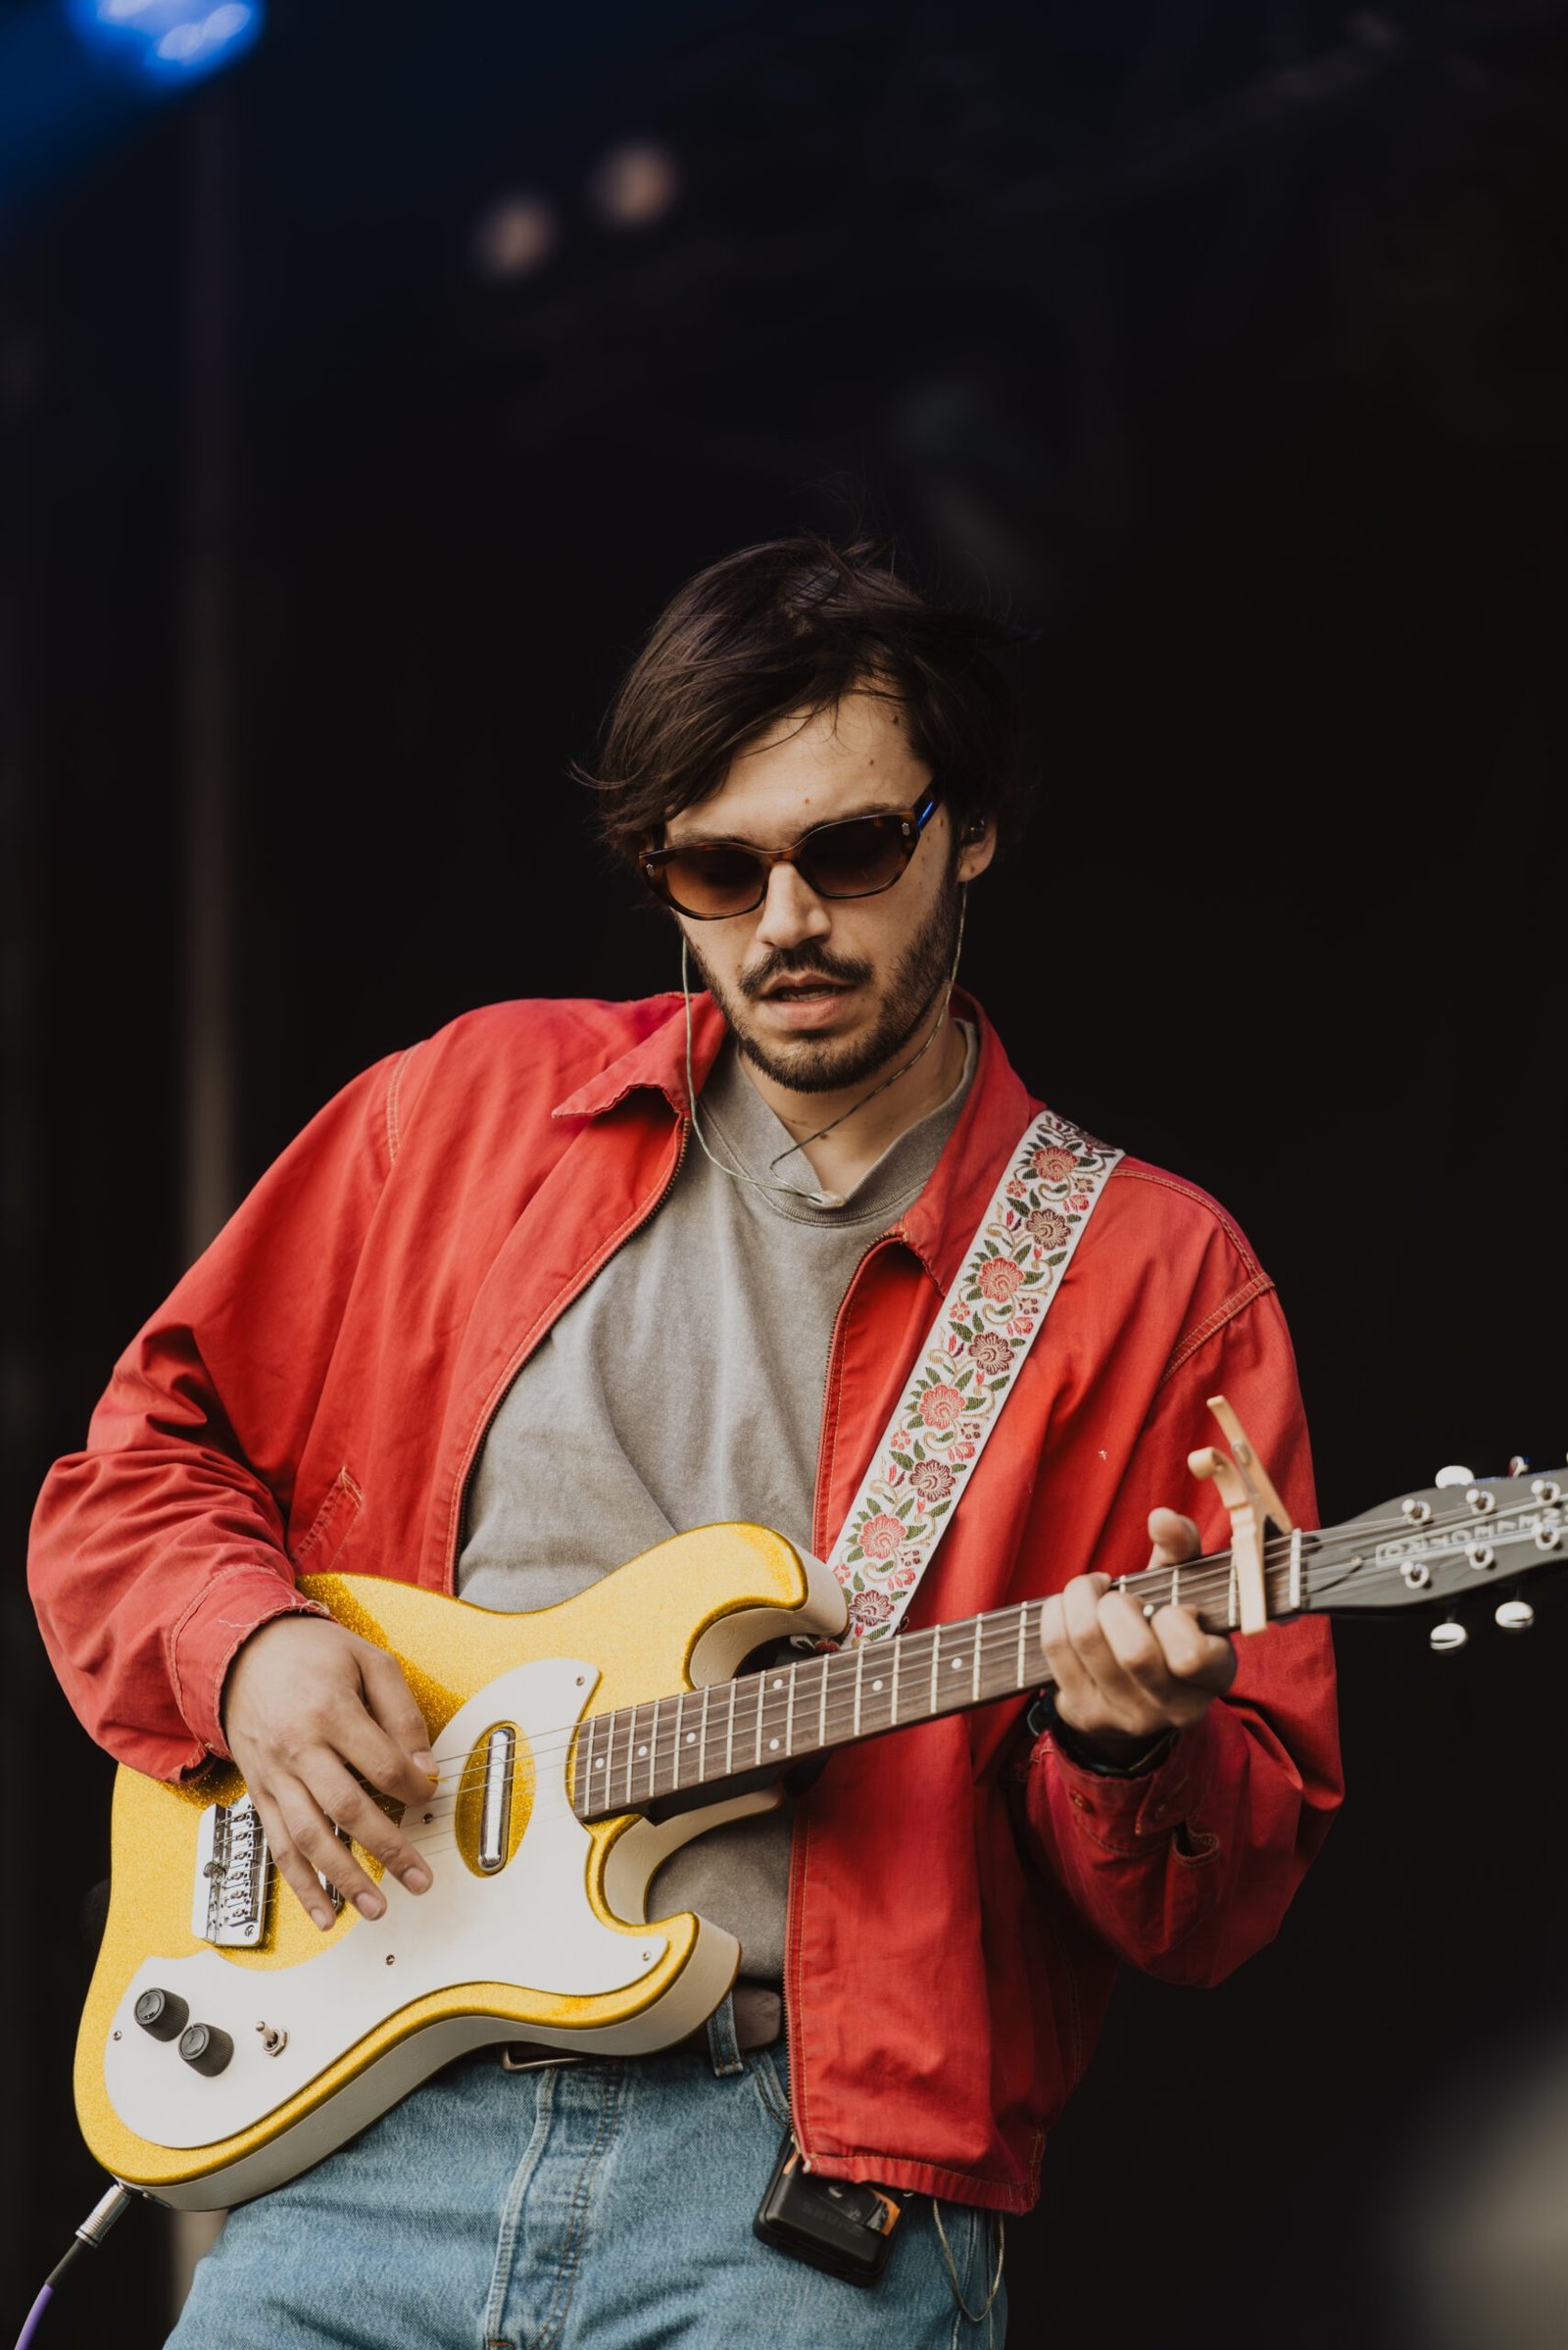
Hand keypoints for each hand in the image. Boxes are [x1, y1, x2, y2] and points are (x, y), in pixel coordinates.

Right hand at [221, 1615, 438, 1930]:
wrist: (244, 1652)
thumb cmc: (312, 1655)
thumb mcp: (369, 1661)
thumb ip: (402, 1713)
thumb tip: (424, 1769)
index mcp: (328, 1710)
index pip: (381, 1764)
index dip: (413, 1786)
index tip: (430, 1795)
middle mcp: (297, 1748)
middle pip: (347, 1809)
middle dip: (388, 1849)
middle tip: (419, 1879)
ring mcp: (274, 1775)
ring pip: (308, 1838)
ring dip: (344, 1879)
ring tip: (377, 1908)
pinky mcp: (259, 1794)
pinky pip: (278, 1846)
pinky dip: (300, 1884)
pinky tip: (324, 1912)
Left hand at [1038, 1508, 1235, 1766]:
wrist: (1138, 1687)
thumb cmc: (1166, 1622)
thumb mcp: (1184, 1586)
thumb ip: (1181, 1548)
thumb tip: (1162, 1518)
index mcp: (1214, 1675)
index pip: (1191, 1656)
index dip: (1174, 1619)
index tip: (1168, 1606)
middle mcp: (1176, 1708)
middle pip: (1133, 1653)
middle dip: (1116, 1604)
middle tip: (1116, 1594)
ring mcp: (1129, 1719)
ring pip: (1088, 1643)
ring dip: (1079, 1598)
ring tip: (1090, 1592)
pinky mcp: (1087, 1716)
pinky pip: (1056, 1649)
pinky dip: (1056, 1613)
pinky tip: (1069, 1608)